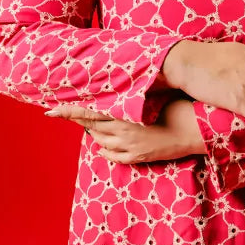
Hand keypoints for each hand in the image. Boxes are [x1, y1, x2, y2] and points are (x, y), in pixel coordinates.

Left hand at [44, 99, 206, 162]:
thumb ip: (131, 93)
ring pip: (99, 140)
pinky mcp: (136, 157)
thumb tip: (117, 87)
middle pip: (91, 126)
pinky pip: (111, 155)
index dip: (69, 112)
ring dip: (96, 132)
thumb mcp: (151, 94)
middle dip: (80, 120)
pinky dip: (105, 148)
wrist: (194, 129)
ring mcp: (128, 146)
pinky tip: (106, 143)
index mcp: (125, 112)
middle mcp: (122, 130)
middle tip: (68, 114)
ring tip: (98, 124)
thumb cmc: (176, 105)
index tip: (51, 112)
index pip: (90, 111)